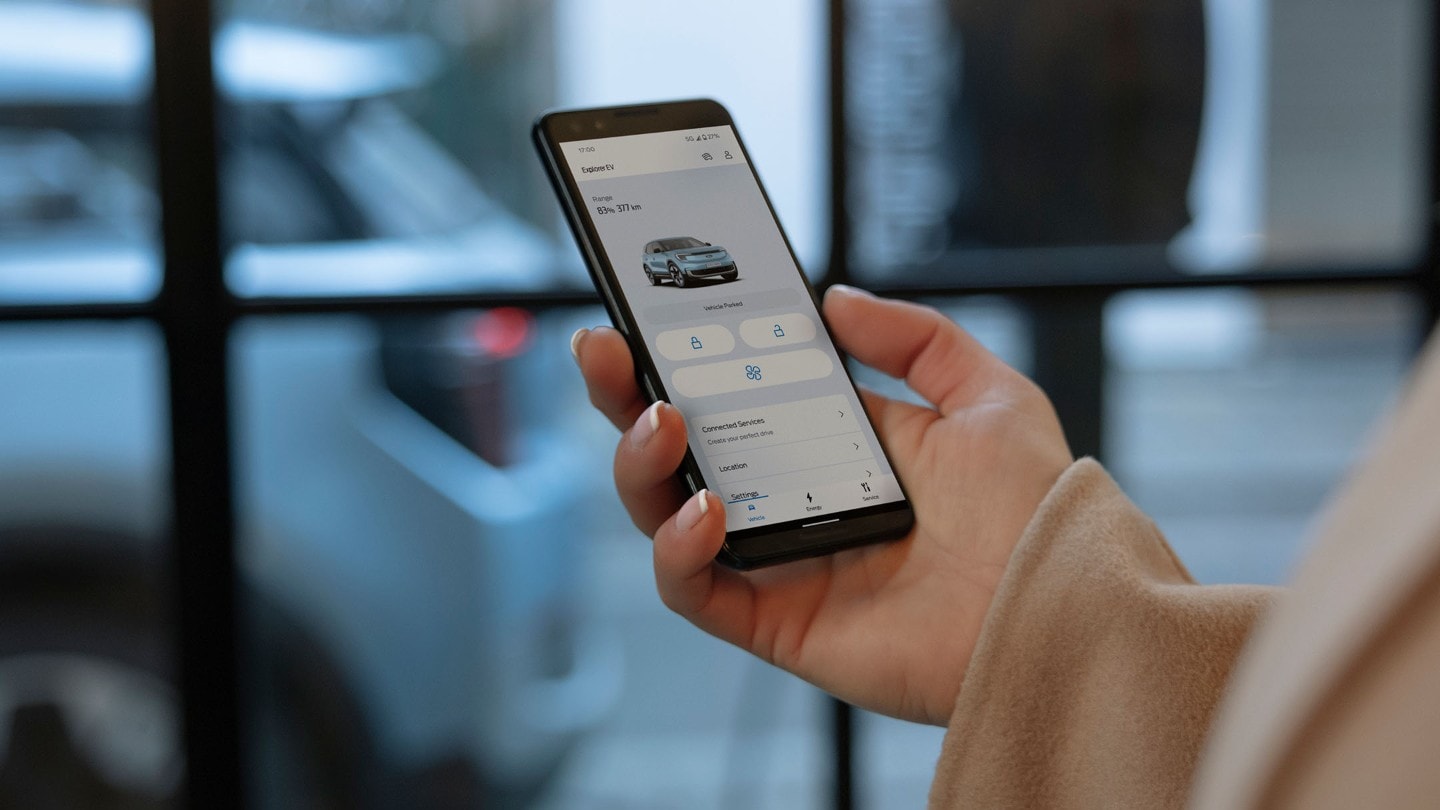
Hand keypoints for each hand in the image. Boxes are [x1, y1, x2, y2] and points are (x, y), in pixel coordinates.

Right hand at [571, 286, 1072, 724]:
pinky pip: (695, 590)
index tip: (640, 311)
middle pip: (678, 451)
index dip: (678, 357)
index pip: (732, 395)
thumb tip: (836, 300)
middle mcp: (790, 499)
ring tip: (662, 422)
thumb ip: (914, 338)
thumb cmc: (1033, 508)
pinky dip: (678, 549)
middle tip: (605, 351)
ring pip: (664, 516)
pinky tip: (708, 509)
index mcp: (829, 444)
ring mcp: (777, 561)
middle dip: (626, 397)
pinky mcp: (774, 621)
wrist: (1060, 602)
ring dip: (641, 465)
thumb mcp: (985, 395)